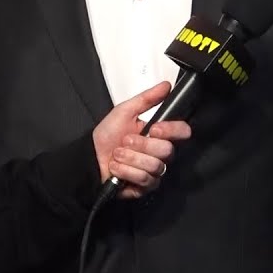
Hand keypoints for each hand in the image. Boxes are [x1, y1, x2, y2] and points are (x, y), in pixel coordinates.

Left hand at [92, 81, 191, 199]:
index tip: (154, 128)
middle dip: (141, 145)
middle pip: (167, 150)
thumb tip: (165, 86)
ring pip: (154, 166)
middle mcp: (160, 154)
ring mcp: (154, 171)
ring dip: (130, 158)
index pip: (182, 131)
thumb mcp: (125, 111)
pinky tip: (117, 168)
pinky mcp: (145, 187)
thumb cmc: (107, 135)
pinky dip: (126, 171)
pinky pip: (144, 179)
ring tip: (118, 154)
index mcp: (159, 134)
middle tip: (125, 141)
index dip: (171, 130)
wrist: (90, 157)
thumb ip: (147, 98)